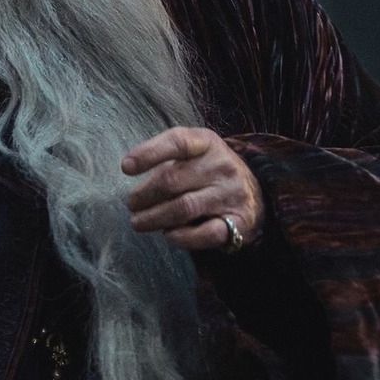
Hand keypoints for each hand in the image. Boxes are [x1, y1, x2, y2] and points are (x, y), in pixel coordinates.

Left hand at [122, 126, 264, 251]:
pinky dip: (181, 237)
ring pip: (184, 208)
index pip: (177, 141)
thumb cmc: (208, 171)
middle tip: (131, 204)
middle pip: (173, 179)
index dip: (148, 153)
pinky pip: (205, 233)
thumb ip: (166, 159)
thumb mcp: (193, 153)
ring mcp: (231, 194)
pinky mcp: (238, 222)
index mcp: (207, 142)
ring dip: (154, 218)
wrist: (254, 192)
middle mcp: (222, 165)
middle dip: (144, 194)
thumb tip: (129, 169)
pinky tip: (168, 235)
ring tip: (138, 222)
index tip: (126, 167)